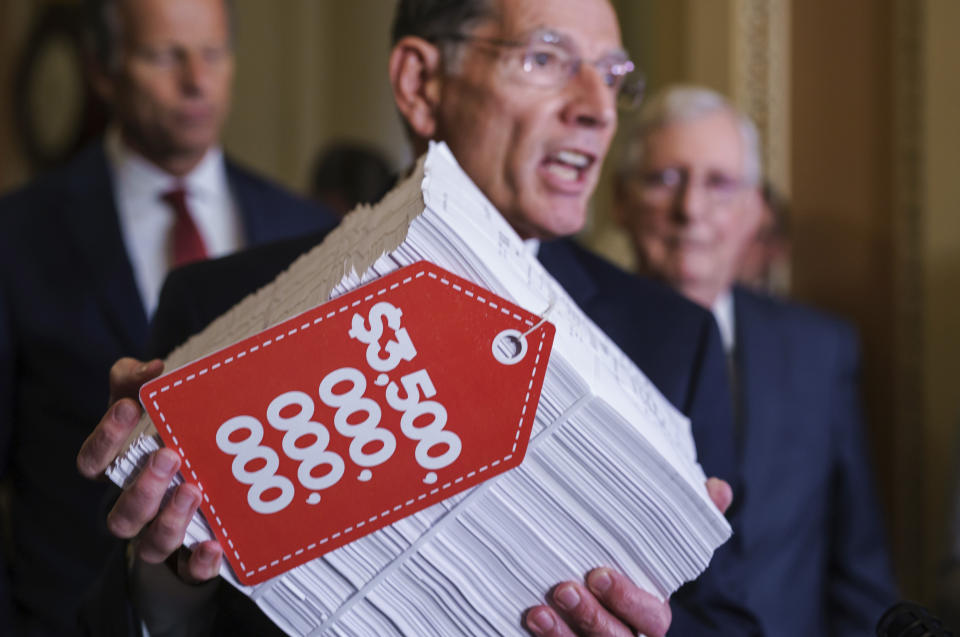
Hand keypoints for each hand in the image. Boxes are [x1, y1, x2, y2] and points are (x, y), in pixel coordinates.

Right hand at [76, 357, 222, 582]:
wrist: (209, 482)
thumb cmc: (169, 436)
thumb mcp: (151, 405)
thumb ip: (140, 380)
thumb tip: (154, 368)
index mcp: (121, 473)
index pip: (92, 465)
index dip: (105, 440)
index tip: (129, 408)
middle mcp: (137, 509)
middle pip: (122, 515)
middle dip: (143, 487)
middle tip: (168, 454)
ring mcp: (164, 537)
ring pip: (152, 545)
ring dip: (169, 520)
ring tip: (193, 489)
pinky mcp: (193, 560)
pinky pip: (190, 572)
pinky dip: (199, 562)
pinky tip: (215, 544)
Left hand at [523, 477, 733, 636]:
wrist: (587, 576)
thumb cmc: (627, 557)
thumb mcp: (657, 538)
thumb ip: (690, 517)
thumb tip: (717, 489)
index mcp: (649, 608)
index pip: (650, 616)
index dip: (627, 600)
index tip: (599, 574)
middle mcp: (624, 631)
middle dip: (592, 618)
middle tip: (564, 588)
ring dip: (561, 633)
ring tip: (539, 609)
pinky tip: (529, 617)